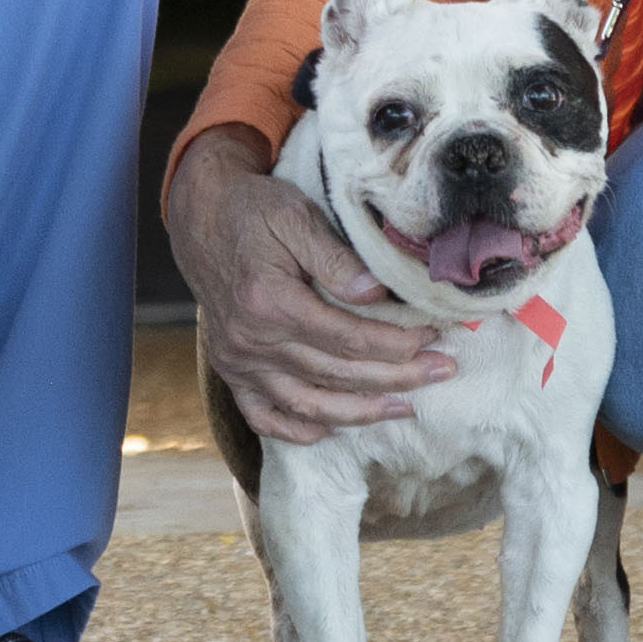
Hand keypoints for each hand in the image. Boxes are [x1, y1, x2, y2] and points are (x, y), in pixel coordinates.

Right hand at [163, 125, 453, 444]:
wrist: (201, 218)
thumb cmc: (254, 212)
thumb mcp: (296, 216)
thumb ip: (336, 258)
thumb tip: (375, 293)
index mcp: (270, 301)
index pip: (348, 338)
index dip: (397, 343)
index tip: (434, 337)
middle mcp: (251, 341)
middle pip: (337, 375)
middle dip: (397, 378)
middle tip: (442, 372)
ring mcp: (237, 361)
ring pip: (307, 405)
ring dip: (360, 413)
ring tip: (404, 408)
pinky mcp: (230, 370)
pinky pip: (263, 416)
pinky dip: (298, 429)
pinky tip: (331, 429)